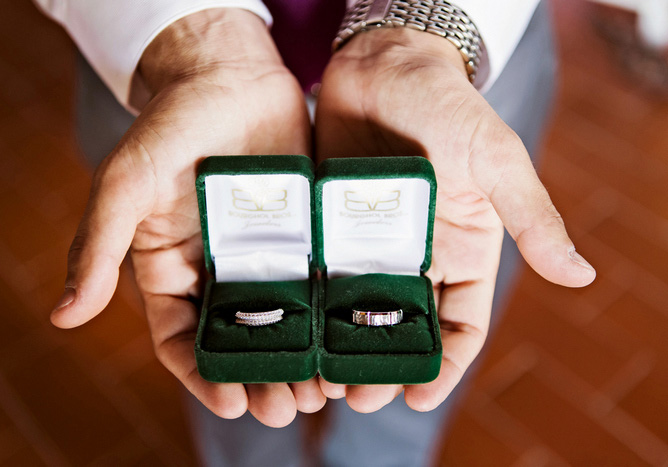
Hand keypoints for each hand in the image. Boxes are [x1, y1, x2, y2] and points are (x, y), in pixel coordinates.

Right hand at [50, 9, 323, 426]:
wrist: (229, 74)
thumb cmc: (171, 124)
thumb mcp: (126, 185)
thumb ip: (97, 247)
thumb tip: (62, 316)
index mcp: (170, 268)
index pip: (181, 339)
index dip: (202, 376)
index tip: (230, 403)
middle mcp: (217, 270)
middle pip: (237, 342)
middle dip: (259, 379)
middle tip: (284, 408)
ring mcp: (264, 254)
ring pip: (281, 325)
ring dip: (298, 361)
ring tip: (319, 390)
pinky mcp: (302, 234)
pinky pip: (316, 285)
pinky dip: (326, 320)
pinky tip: (342, 341)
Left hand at [315, 29, 595, 411]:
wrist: (383, 63)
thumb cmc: (447, 105)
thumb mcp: (494, 161)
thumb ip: (530, 217)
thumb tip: (581, 275)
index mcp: (462, 250)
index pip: (458, 322)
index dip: (443, 364)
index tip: (418, 398)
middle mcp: (416, 255)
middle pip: (402, 327)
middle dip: (384, 365)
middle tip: (358, 396)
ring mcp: (369, 243)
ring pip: (357, 311)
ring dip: (343, 347)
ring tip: (320, 378)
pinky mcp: (330, 225)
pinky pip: (321, 274)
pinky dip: (312, 306)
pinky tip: (296, 328)